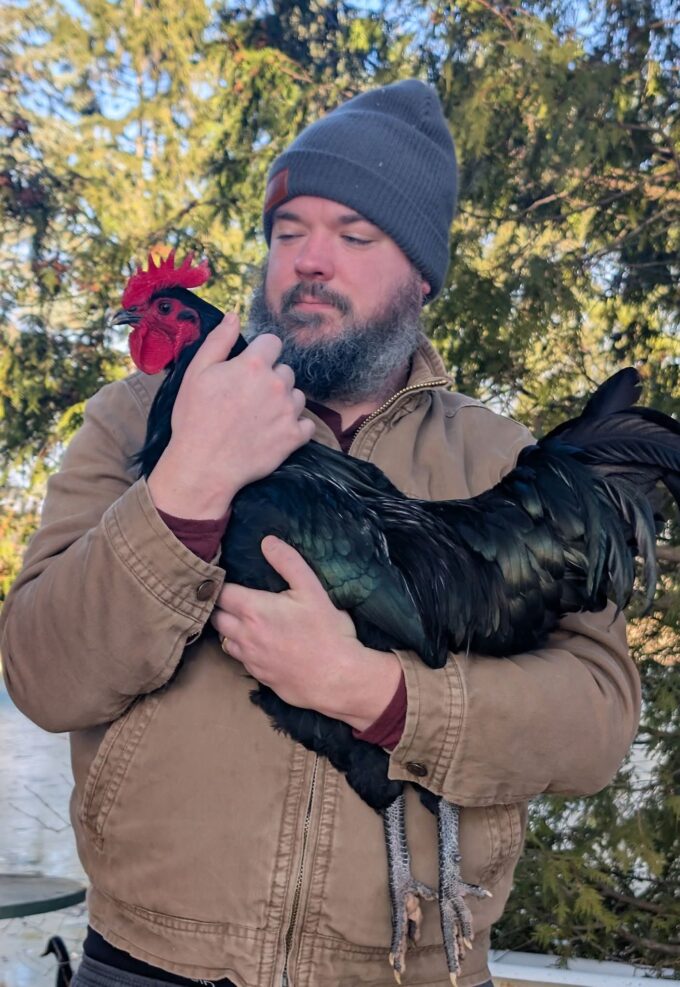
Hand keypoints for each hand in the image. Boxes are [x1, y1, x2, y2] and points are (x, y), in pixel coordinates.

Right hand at [147, 313, 314, 518]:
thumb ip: (219, 341)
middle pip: (285, 371)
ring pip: (297, 396)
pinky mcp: (294, 437)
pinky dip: (295, 427)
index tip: (248, 369)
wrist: (203, 466)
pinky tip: (275, 432)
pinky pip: (307, 424)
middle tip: (249, 398)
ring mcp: (288, 412)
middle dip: (271, 379)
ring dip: (284, 402)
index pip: (273, 343)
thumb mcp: (196, 373)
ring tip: (260, 417)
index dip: (260, 354)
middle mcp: (277, 384)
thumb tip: (234, 316)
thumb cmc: (195, 418)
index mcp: (254, 364)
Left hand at [210, 535, 402, 729]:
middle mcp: (244, 635)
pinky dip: (242, 648)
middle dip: (220, 606)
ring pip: (223, 640)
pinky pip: (239, 658)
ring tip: (241, 619)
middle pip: (215, 617)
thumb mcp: (312, 590)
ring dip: (228, 628)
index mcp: (253, 610)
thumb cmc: (327, 632)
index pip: (219, 592)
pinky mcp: (258, 675)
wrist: (336, 679)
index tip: (225, 577)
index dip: (220, 583)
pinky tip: (257, 643)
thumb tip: (267, 541)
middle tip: (231, 597)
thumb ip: (288, 562)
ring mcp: (249, 658)